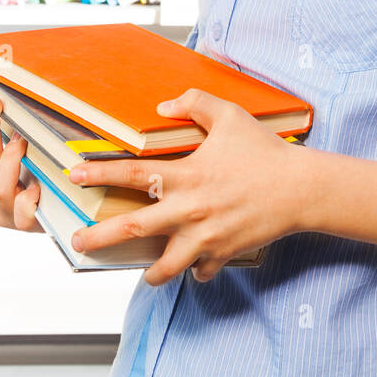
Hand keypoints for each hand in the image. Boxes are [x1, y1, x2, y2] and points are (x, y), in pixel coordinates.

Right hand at [0, 95, 43, 231]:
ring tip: (22, 140)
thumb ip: (1, 144)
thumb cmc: (37, 183)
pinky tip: (36, 183)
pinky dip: (27, 195)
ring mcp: (4, 215)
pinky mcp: (25, 225)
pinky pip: (22, 209)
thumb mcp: (16, 163)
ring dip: (9, 159)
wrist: (60, 216)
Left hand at [66, 88, 312, 285]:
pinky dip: (195, 271)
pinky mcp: (223, 253)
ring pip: (164, 266)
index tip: (76, 174)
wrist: (301, 189)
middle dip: (99, 238)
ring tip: (143, 273)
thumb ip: (195, 103)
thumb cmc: (265, 150)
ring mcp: (205, 236)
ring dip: (150, 272)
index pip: (131, 175)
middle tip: (77, 244)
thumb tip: (164, 106)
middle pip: (133, 228)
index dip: (100, 173)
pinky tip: (194, 265)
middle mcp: (188, 209)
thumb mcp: (230, 115)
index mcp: (185, 175)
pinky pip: (201, 270)